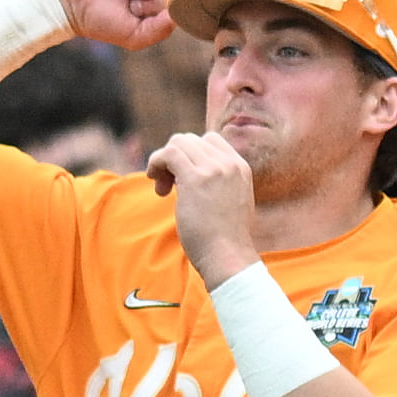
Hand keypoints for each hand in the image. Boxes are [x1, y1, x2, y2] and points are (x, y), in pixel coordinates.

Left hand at [147, 131, 257, 285]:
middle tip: (168, 188)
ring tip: (162, 189)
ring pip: (178, 143)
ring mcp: (214, 169)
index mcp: (240, 167)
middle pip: (190, 140)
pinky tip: (156, 184)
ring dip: (163, 162)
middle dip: (174, 159)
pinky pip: (168, 154)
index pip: (210, 141)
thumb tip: (190, 178)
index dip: (190, 155)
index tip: (182, 179)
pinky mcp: (195, 179)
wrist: (228, 257)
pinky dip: (156, 163)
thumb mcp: (230, 203)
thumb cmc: (225, 240)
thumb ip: (218, 185)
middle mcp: (229, 163)